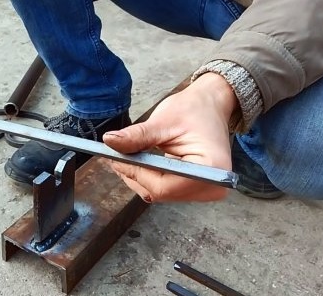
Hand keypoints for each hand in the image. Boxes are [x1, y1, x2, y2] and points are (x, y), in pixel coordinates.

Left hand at [102, 73, 238, 201]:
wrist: (211, 106)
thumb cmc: (194, 109)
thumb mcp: (164, 120)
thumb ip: (137, 136)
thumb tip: (110, 142)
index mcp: (211, 169)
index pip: (163, 186)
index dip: (135, 173)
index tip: (114, 158)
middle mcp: (212, 186)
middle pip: (160, 192)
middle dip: (134, 174)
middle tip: (114, 155)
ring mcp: (205, 190)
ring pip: (159, 193)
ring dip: (139, 176)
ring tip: (125, 156)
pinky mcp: (196, 188)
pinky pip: (164, 189)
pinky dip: (148, 176)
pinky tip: (139, 162)